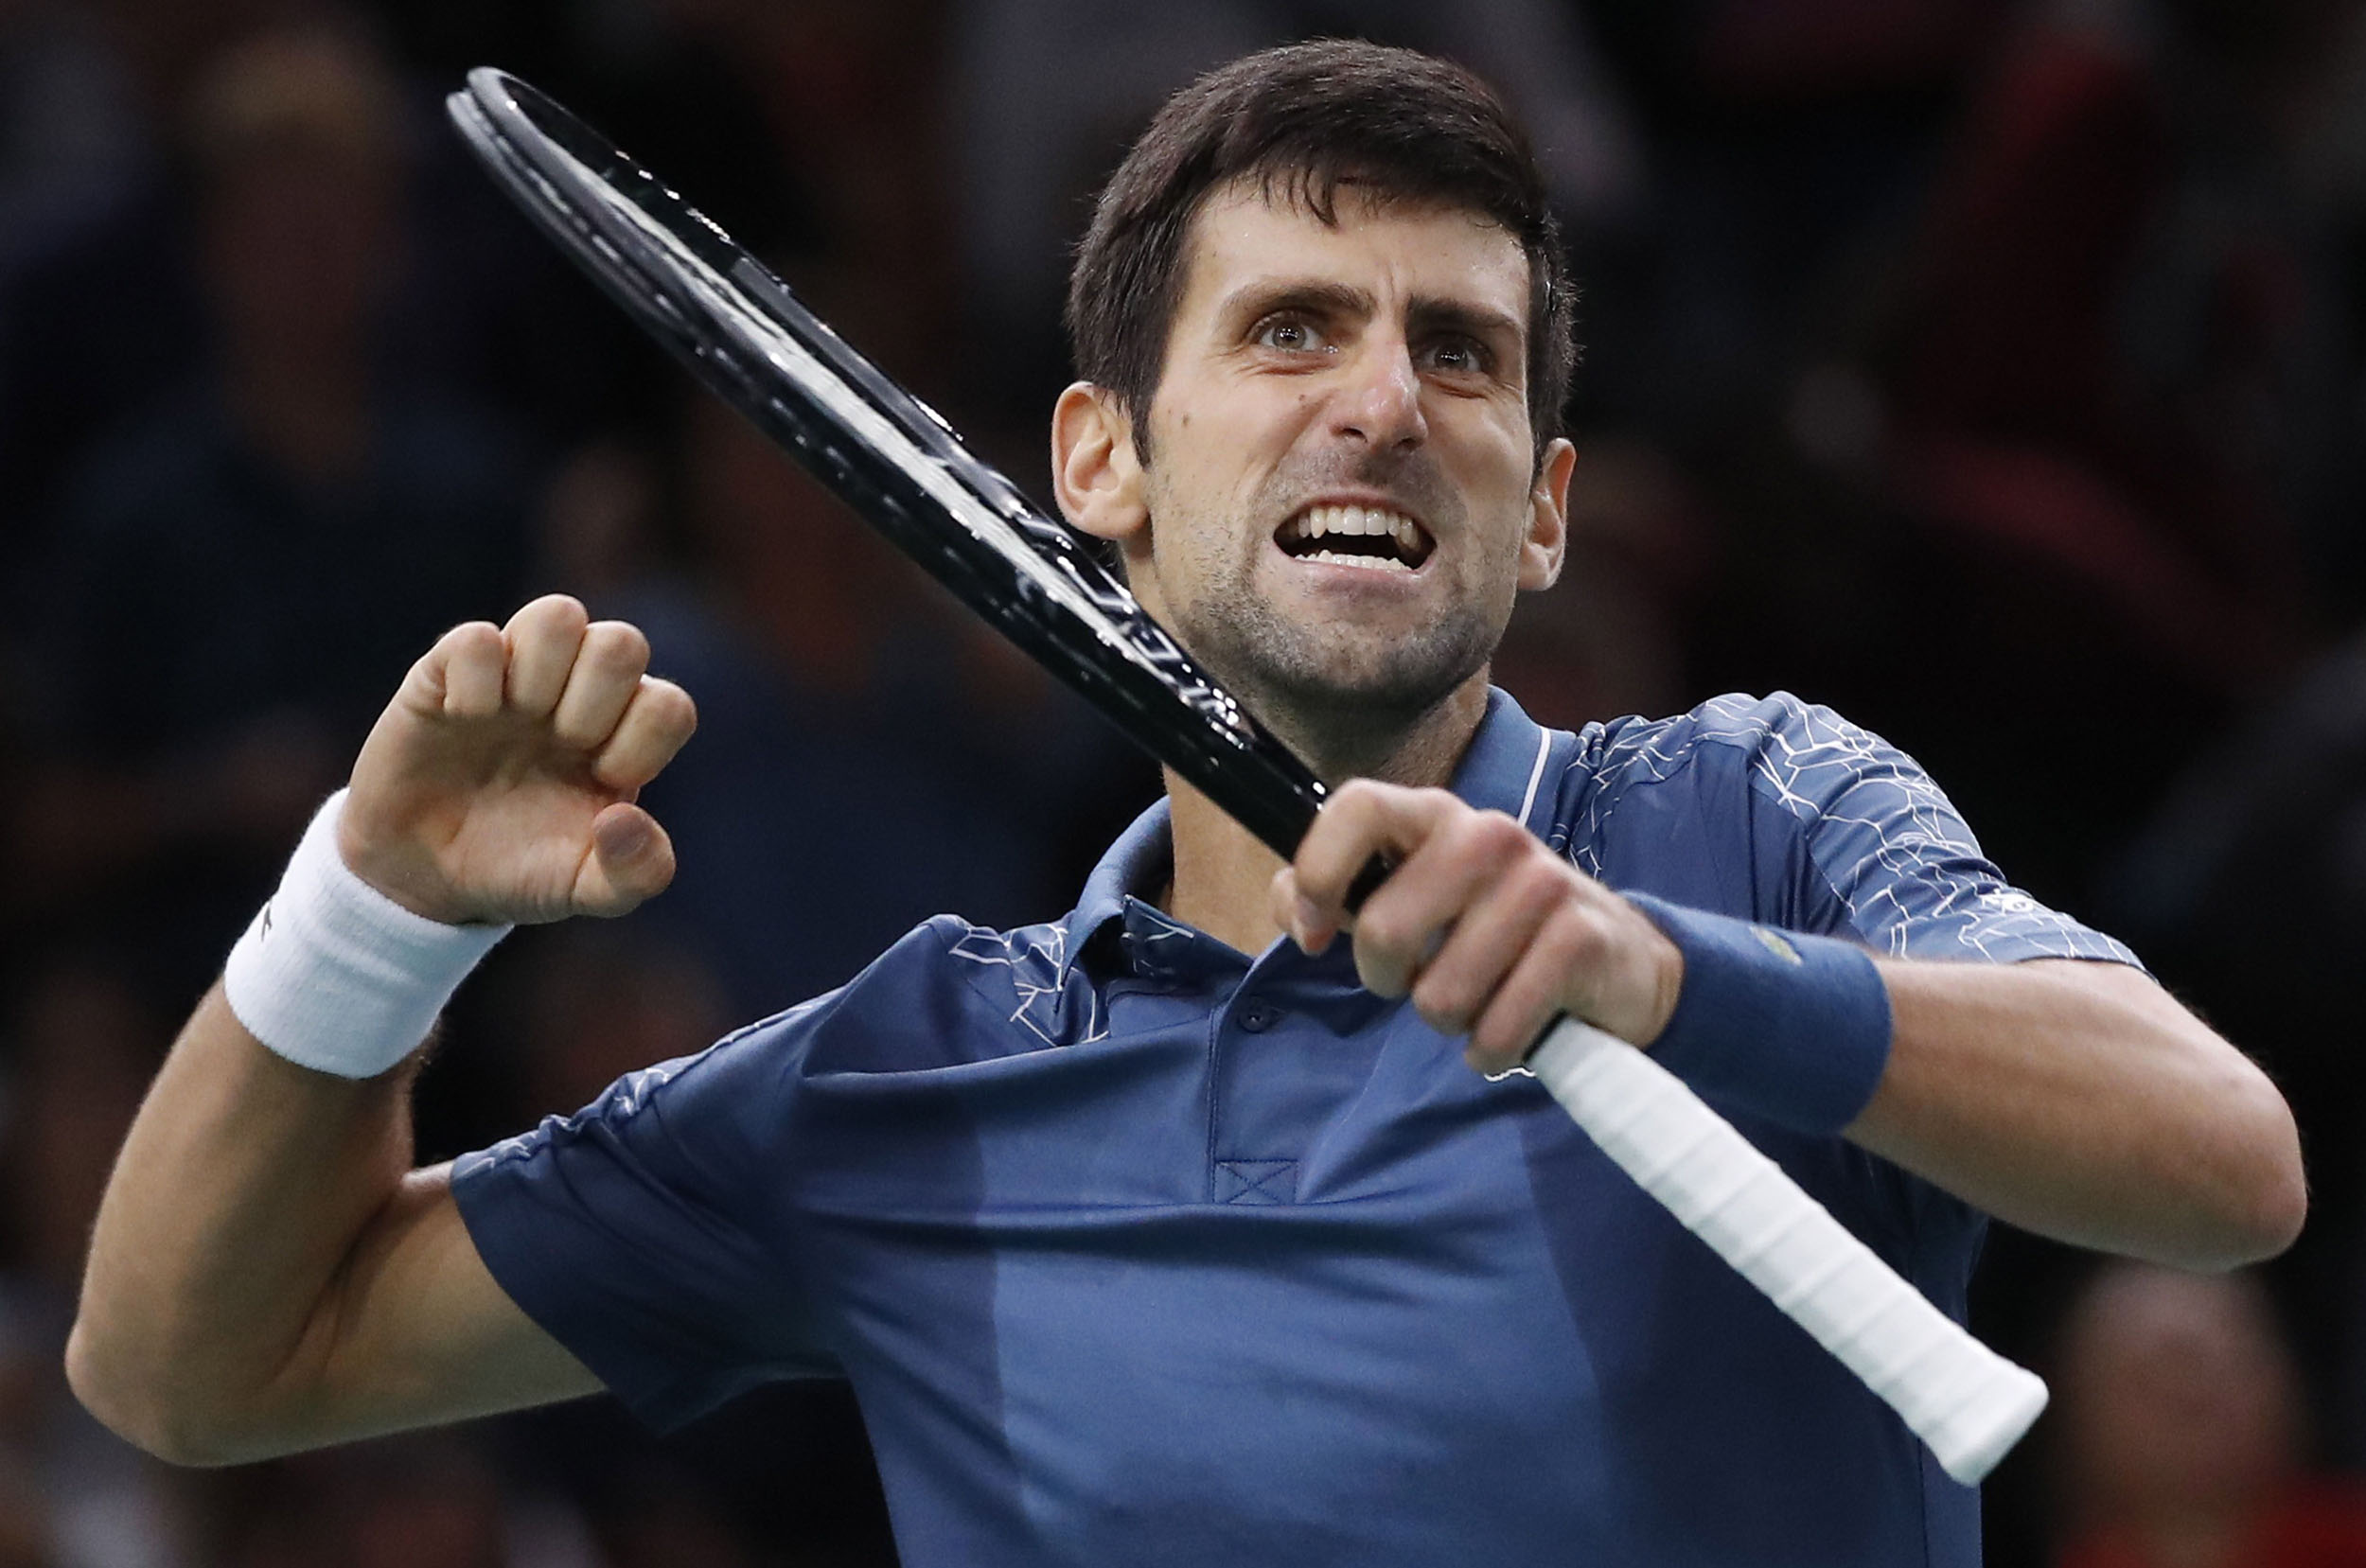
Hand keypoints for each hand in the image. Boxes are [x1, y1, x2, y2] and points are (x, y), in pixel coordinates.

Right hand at [339, 595, 696, 924]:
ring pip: (559, 614)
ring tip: (515, 718)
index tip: (602, 781)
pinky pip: (477, 637)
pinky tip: (462, 717)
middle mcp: (576, 694)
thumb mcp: (584, 891)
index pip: (669, 706)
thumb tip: (625, 818)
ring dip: (543, 672)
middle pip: (623, 642)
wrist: (425, 875)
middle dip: (596, 701)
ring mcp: (513, 677)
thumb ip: (637, 873)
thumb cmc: (518, 870)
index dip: (642, 744)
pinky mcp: (446, 673)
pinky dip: (475, 678)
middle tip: (562, 743)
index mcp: (621, 738)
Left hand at [1272, 780, 1683, 1073]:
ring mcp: (1541, 882)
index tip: (1314, 932)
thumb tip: (1298, 910)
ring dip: (1448, 1021)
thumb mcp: (1412, 901)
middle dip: (1386, 980)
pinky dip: (1490, 1051)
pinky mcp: (1580, 939)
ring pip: (1438, 995)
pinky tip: (1508, 1032)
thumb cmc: (1491, 931)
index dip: (1319, 871)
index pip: (1358, 806)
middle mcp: (1488, 834)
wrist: (1618, 963)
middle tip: (1418, 981)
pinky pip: (1495, 1029)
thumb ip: (1336, 896)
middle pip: (1383, 928)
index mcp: (1436, 816)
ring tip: (1478, 999)